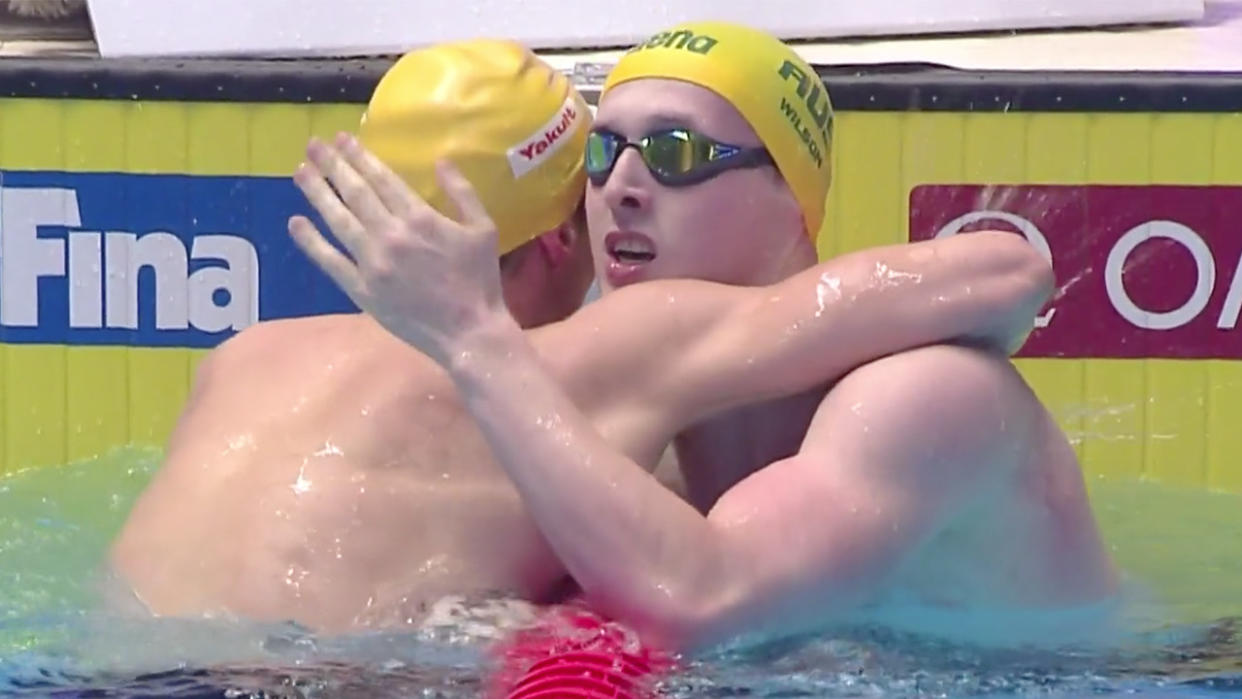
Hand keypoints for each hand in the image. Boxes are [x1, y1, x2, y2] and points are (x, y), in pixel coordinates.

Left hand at [287, 132, 506, 364]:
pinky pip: (330, 261)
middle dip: (332, 166)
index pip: (382, 179)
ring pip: (338, 220)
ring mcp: (372, 263)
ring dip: (317, 193)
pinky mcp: (361, 289)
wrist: (468, 331)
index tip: (342, 139)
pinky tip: (296, 222)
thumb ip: (462, 193)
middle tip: (314, 146)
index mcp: (420, 218)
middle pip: (355, 193)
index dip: (360, 156)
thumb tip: (441, 161)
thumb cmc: (479, 280)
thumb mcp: (483, 230)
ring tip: (301, 172)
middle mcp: (390, 235)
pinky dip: (311, 241)